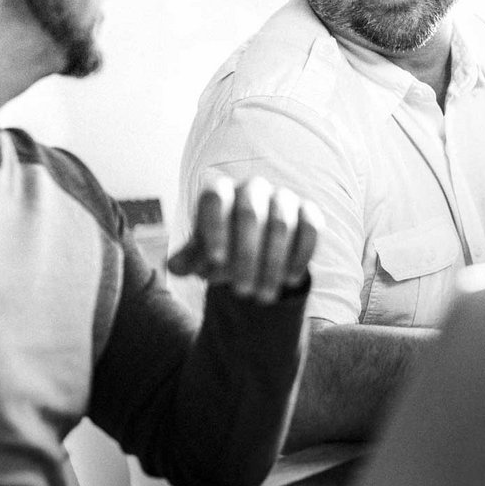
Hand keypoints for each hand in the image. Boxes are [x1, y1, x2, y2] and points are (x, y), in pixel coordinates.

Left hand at [168, 176, 323, 303]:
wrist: (257, 245)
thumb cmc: (222, 246)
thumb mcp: (202, 255)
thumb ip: (188, 259)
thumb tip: (174, 266)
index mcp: (220, 192)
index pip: (214, 199)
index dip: (215, 228)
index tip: (215, 262)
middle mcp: (252, 188)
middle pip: (249, 214)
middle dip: (246, 256)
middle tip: (241, 292)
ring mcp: (282, 197)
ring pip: (281, 224)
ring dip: (272, 264)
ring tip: (263, 297)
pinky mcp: (308, 211)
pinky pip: (310, 228)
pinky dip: (301, 256)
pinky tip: (290, 281)